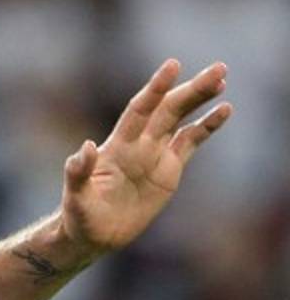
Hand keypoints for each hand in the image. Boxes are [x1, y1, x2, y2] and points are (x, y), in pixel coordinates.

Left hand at [59, 59, 230, 258]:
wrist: (93, 234)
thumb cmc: (79, 215)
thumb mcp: (75, 196)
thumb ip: (79, 172)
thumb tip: (87, 147)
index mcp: (117, 146)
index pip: (139, 110)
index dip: (156, 88)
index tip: (173, 66)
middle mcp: (138, 145)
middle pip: (168, 109)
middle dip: (191, 89)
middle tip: (218, 69)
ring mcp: (154, 155)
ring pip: (180, 119)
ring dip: (200, 99)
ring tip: (222, 79)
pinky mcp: (168, 170)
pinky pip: (190, 142)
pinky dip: (206, 126)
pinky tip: (224, 110)